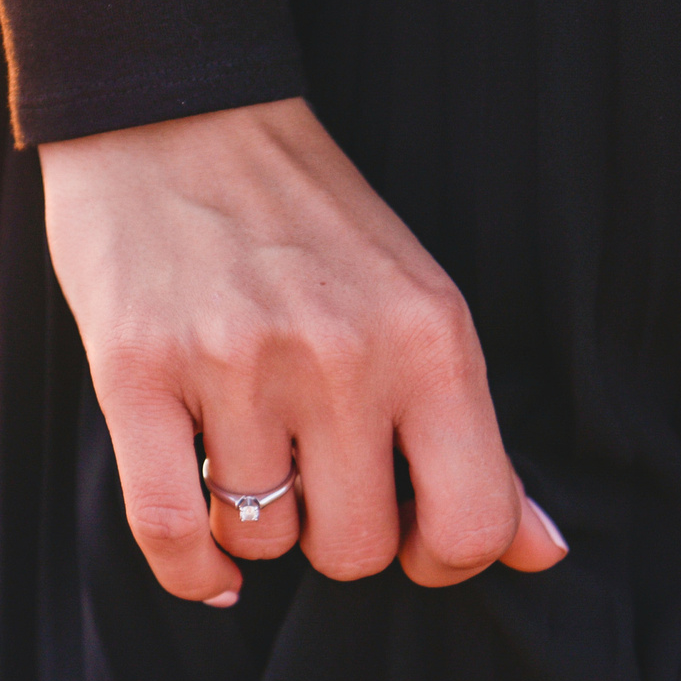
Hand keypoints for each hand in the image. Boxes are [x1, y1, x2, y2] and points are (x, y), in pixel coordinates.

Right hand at [38, 97, 566, 603]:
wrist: (175, 114)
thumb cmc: (304, 223)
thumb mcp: (417, 306)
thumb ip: (473, 434)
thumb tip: (543, 556)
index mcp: (430, 337)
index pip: (473, 523)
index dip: (441, 558)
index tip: (404, 528)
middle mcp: (343, 355)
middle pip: (355, 548)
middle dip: (332, 536)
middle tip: (312, 483)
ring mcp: (236, 365)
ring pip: (262, 540)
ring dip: (253, 524)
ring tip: (246, 460)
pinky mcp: (137, 372)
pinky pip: (168, 529)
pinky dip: (189, 565)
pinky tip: (203, 554)